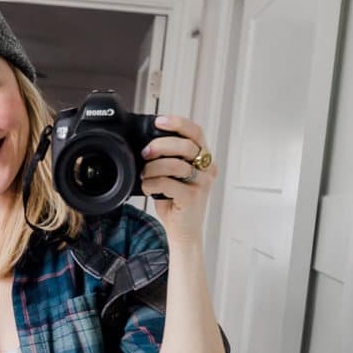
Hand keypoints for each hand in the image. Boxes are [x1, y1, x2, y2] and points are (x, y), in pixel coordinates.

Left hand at [139, 115, 218, 244]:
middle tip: (145, 152)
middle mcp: (207, 169)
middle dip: (160, 145)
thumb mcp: (173, 176)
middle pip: (186, 145)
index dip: (178, 123)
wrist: (183, 231)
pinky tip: (148, 188)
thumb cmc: (176, 202)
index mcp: (204, 160)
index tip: (159, 121)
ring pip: (176, 164)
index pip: (196, 132)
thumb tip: (148, 145)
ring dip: (153, 168)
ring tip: (144, 175)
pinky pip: (168, 183)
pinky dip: (152, 183)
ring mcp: (203, 183)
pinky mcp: (193, 197)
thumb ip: (169, 159)